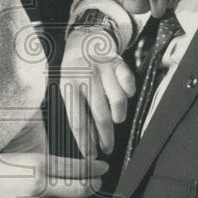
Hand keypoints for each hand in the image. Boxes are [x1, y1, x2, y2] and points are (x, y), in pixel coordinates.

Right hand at [0, 152, 106, 197]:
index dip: (95, 168)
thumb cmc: (10, 166)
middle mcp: (39, 188)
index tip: (104, 166)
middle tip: (99, 179)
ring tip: (80, 187)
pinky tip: (61, 197)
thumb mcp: (34, 157)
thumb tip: (87, 170)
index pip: (77, 170)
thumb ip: (59, 166)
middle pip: (80, 190)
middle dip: (93, 184)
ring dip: (79, 196)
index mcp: (39, 167)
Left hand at [60, 26, 135, 156]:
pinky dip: (128, 93)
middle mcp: (85, 77)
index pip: (77, 120)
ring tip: (116, 120)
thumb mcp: (68, 88)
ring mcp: (102, 68)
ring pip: (117, 100)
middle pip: (99, 114)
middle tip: (108, 149)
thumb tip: (89, 143)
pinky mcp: (118, 62)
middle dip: (105, 137)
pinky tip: (123, 96)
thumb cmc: (75, 73)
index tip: (91, 156)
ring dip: (118, 115)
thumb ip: (77, 111)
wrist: (85, 41)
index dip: (85, 142)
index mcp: (68, 85)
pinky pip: (128, 84)